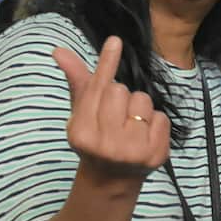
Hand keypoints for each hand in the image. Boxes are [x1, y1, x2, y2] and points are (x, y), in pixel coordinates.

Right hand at [51, 36, 170, 179]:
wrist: (111, 179)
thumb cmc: (95, 137)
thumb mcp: (81, 112)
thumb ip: (77, 80)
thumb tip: (59, 50)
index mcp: (81, 131)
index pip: (97, 89)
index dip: (106, 62)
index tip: (115, 41)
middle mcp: (105, 143)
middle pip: (121, 90)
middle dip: (122, 96)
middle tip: (117, 115)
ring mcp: (131, 152)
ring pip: (143, 101)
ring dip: (139, 108)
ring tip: (130, 126)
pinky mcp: (154, 156)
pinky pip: (161, 118)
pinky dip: (155, 122)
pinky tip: (144, 136)